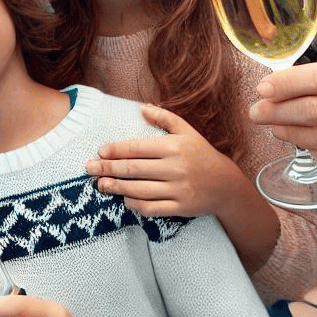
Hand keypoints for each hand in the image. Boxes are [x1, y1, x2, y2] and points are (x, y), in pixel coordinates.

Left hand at [86, 105, 241, 217]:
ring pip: (140, 189)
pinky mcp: (181, 207)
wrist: (226, 184)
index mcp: (173, 147)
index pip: (137, 148)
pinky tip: (124, 199)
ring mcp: (178, 189)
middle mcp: (175, 168)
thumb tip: (142, 108)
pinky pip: (153, 208)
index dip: (116, 150)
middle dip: (108, 169)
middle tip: (90, 168)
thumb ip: (164, 118)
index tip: (100, 152)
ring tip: (101, 185)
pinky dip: (136, 205)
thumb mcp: (186, 131)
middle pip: (134, 169)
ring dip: (117, 187)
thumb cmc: (201, 154)